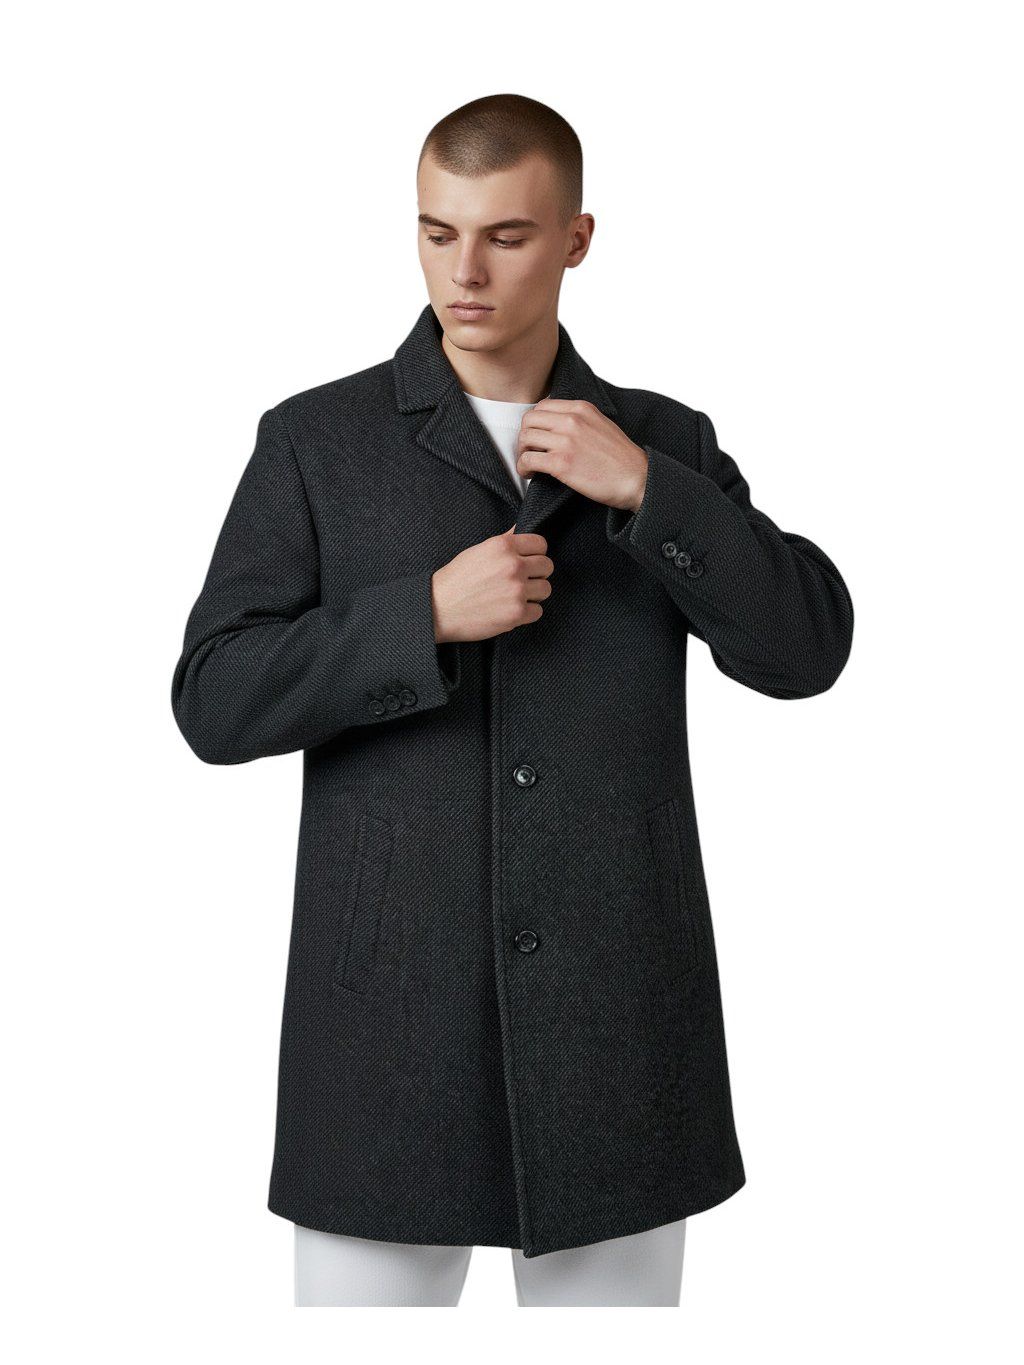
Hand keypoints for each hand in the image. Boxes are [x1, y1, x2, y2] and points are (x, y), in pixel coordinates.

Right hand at [432, 525, 552, 642]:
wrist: (439, 609)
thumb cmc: (455, 580)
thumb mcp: (479, 551)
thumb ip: (504, 541)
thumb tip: (521, 529)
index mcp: (503, 546)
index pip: (541, 544)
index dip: (535, 553)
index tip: (529, 560)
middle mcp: (513, 566)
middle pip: (547, 566)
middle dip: (537, 573)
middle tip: (522, 580)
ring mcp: (517, 590)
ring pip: (545, 589)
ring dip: (534, 594)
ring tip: (515, 595)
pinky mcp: (517, 613)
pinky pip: (538, 611)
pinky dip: (527, 613)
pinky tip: (511, 609)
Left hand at [516, 399, 648, 511]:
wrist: (637, 479)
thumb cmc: (622, 459)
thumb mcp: (602, 425)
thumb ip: (581, 420)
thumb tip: (559, 425)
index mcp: (581, 408)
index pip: (542, 406)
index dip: (535, 423)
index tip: (537, 436)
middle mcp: (571, 420)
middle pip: (529, 420)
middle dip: (525, 436)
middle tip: (530, 451)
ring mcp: (565, 441)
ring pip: (525, 438)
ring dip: (522, 453)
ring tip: (530, 464)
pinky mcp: (561, 463)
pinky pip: (528, 459)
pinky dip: (524, 467)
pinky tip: (530, 474)